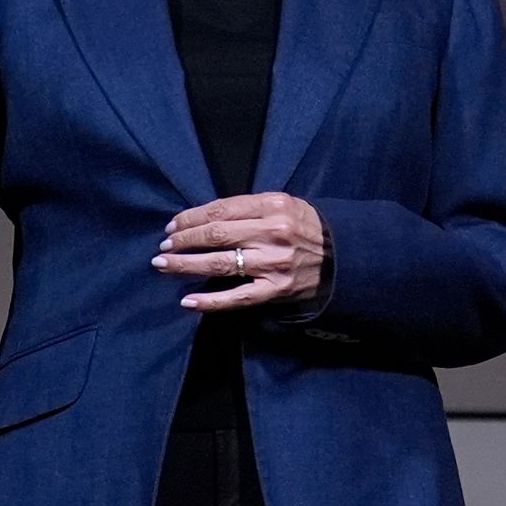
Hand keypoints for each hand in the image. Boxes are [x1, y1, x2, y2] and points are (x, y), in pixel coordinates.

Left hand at [155, 194, 329, 315]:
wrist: (342, 255)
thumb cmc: (305, 227)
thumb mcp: (283, 204)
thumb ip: (248, 208)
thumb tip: (203, 218)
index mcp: (273, 206)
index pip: (220, 210)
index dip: (191, 218)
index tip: (172, 227)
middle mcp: (272, 233)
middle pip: (216, 235)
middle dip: (183, 240)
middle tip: (163, 247)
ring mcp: (273, 264)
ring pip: (220, 264)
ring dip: (186, 264)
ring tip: (164, 265)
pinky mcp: (275, 290)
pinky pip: (237, 297)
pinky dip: (210, 300)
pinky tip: (188, 301)